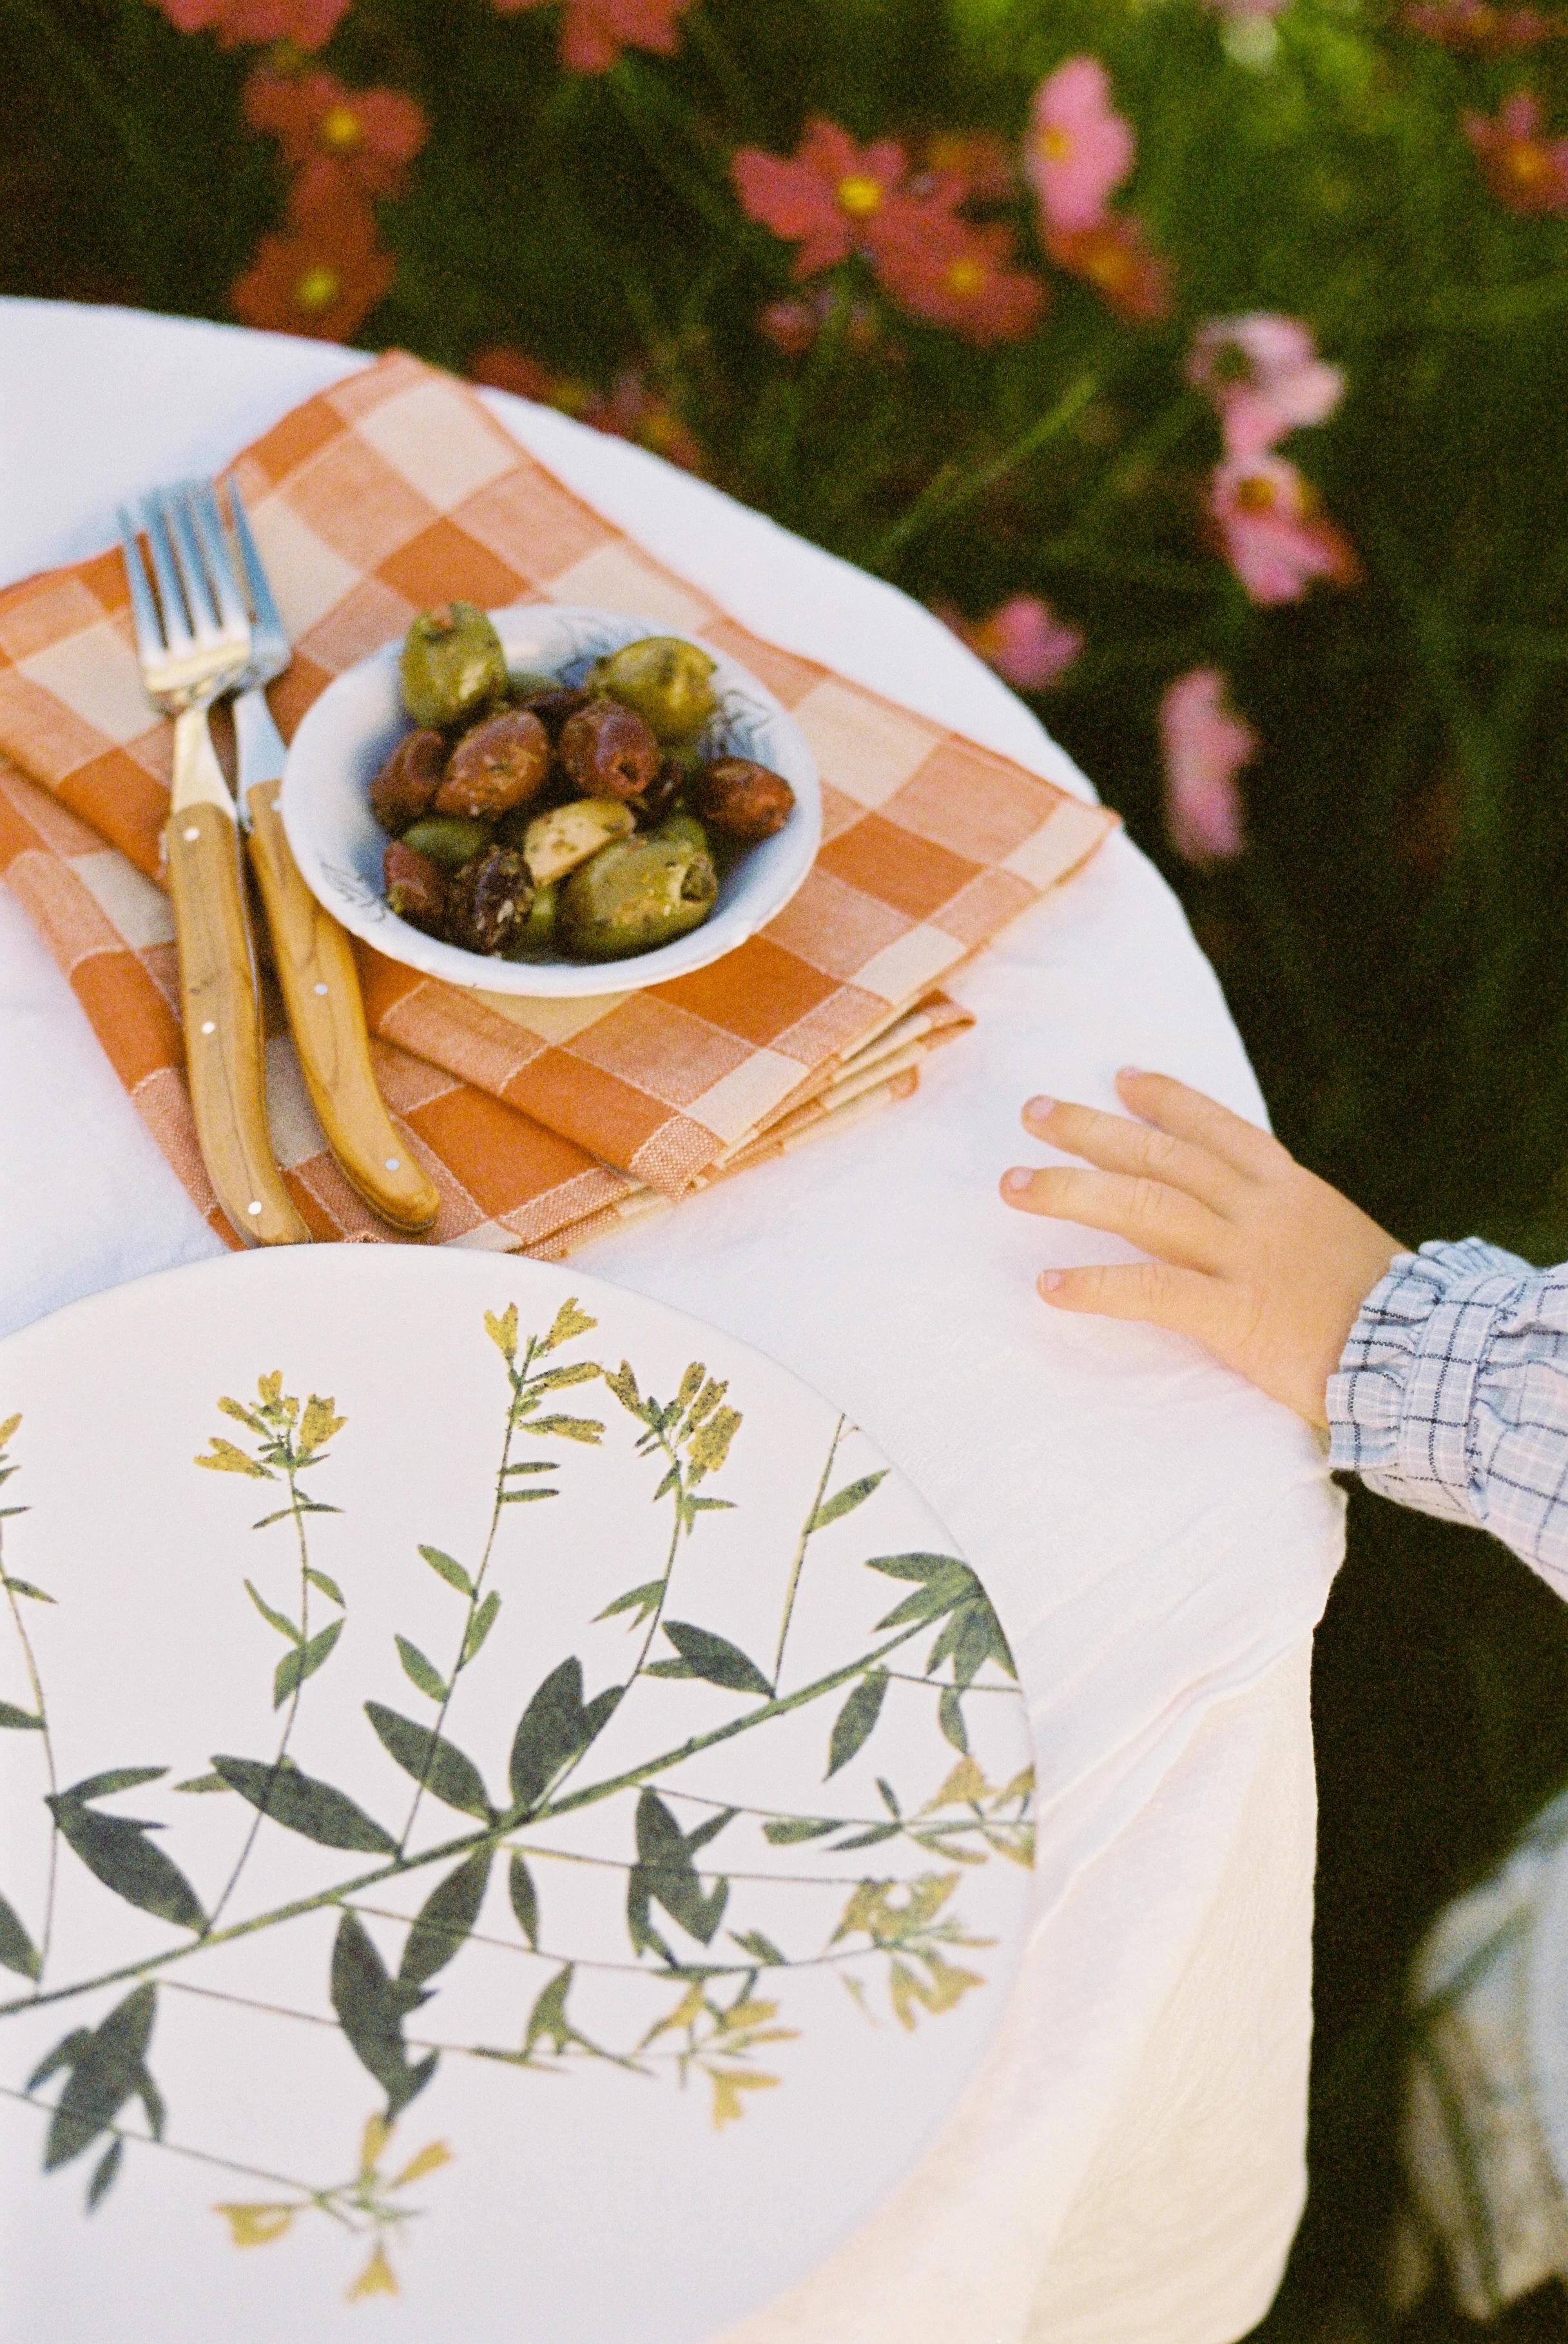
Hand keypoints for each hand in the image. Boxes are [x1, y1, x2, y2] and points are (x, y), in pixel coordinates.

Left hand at [999, 1069, 1403, 1427]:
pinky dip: (1095, 1285)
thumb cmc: (1390, 1314)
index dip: (1164, 1099)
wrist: (1429, 1355)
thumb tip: (1260, 1228)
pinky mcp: (1234, 1313)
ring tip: (1012, 1184)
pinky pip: (1150, 1290)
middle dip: (1091, 1129)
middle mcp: (1260, 1210)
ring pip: (1141, 1206)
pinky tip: (1049, 1283)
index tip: (1120, 1077)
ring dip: (1069, 1191)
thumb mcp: (1342, 1246)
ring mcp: (1244, 1258)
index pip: (1217, 1127)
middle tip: (1033, 1112)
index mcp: (1290, 1190)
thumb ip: (1293, 1230)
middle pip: (1159, 1154)